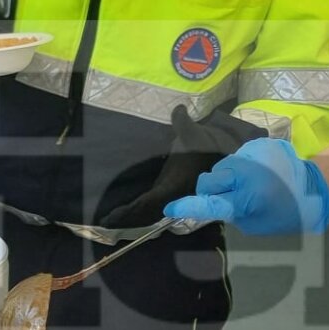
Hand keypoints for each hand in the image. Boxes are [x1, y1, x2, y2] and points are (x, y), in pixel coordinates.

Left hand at [98, 105, 246, 228]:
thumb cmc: (206, 147)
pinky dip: (140, 211)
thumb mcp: (194, 134)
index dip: (131, 210)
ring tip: (112, 220)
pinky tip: (128, 211)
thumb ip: (183, 122)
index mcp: (175, 185)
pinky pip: (153, 207)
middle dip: (127, 218)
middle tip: (106, 221)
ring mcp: (172, 197)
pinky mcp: (172, 194)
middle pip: (146, 212)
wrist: (222, 157)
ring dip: (133, 216)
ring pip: (150, 212)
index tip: (113, 215)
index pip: (149, 201)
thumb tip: (178, 108)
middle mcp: (173, 196)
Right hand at [164, 138, 328, 235]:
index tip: (170, 208)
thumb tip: (210, 202)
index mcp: (246, 197)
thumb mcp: (253, 223)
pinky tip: (258, 173)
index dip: (187, 206)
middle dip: (213, 188)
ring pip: (222, 166)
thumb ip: (228, 212)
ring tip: (248, 184)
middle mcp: (246, 171)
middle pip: (210, 178)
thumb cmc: (284, 213)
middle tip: (230, 197)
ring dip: (228, 177)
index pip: (208, 202)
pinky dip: (241, 167)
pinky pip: (237, 157)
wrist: (314, 188)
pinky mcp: (258, 144)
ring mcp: (252, 154)